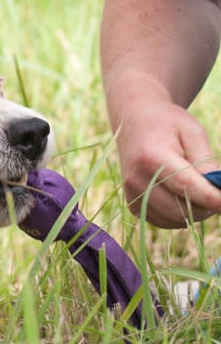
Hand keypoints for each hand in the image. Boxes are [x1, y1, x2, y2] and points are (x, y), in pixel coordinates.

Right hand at [116, 98, 220, 227]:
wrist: (134, 122)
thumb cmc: (168, 124)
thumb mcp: (192, 132)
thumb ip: (205, 161)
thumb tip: (219, 191)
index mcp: (151, 157)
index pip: (186, 186)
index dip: (213, 199)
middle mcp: (136, 179)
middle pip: (179, 210)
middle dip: (206, 208)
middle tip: (218, 194)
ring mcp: (131, 193)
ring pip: (173, 220)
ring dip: (194, 213)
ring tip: (200, 192)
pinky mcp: (131, 202)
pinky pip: (163, 221)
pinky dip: (180, 215)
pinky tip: (183, 197)